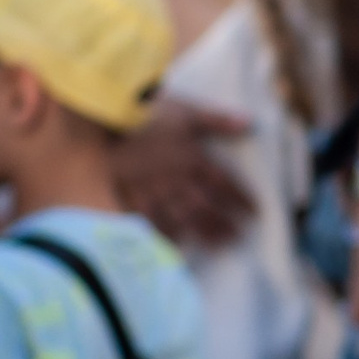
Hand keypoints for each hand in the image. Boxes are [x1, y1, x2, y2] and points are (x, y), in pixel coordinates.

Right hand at [111, 98, 254, 248]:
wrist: (105, 120)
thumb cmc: (148, 113)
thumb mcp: (188, 112)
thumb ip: (218, 121)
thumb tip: (250, 123)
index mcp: (195, 160)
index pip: (225, 185)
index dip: (241, 199)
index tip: (254, 212)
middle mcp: (179, 180)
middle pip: (207, 208)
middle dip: (224, 223)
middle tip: (238, 237)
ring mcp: (155, 191)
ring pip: (184, 218)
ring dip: (203, 233)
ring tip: (217, 245)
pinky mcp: (132, 196)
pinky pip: (152, 221)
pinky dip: (167, 234)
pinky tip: (177, 243)